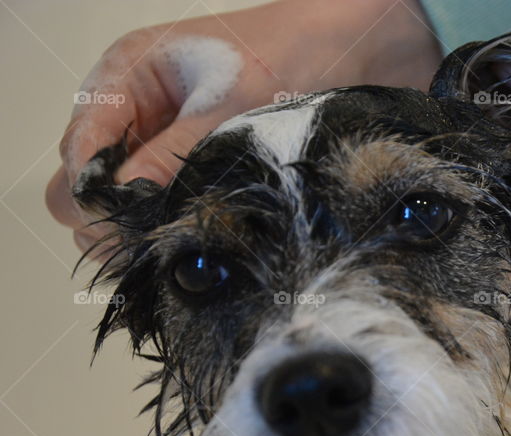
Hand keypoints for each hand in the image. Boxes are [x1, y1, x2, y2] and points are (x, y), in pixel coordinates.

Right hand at [46, 0, 440, 252]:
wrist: (360, 49)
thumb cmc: (294, 56)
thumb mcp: (227, 107)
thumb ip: (169, 160)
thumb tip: (114, 211)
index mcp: (126, 80)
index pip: (77, 158)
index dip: (96, 198)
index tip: (136, 227)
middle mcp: (140, 116)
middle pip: (89, 190)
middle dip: (116, 222)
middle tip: (168, 240)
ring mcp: (171, 146)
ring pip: (129, 209)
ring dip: (153, 231)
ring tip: (199, 237)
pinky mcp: (205, 170)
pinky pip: (173, 212)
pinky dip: (184, 228)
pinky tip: (216, 236)